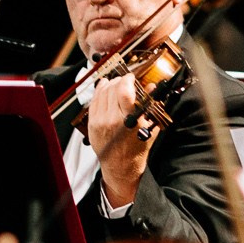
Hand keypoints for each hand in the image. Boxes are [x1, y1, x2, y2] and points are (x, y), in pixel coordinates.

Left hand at [85, 74, 154, 209]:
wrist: (121, 166)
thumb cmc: (137, 148)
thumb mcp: (150, 127)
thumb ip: (151, 105)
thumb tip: (151, 86)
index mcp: (128, 121)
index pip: (124, 91)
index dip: (128, 79)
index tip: (132, 77)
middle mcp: (112, 119)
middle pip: (112, 88)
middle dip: (120, 80)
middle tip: (126, 81)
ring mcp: (100, 121)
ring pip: (102, 92)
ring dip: (110, 84)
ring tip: (117, 83)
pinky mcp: (92, 123)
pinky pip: (94, 100)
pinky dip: (100, 91)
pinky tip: (105, 86)